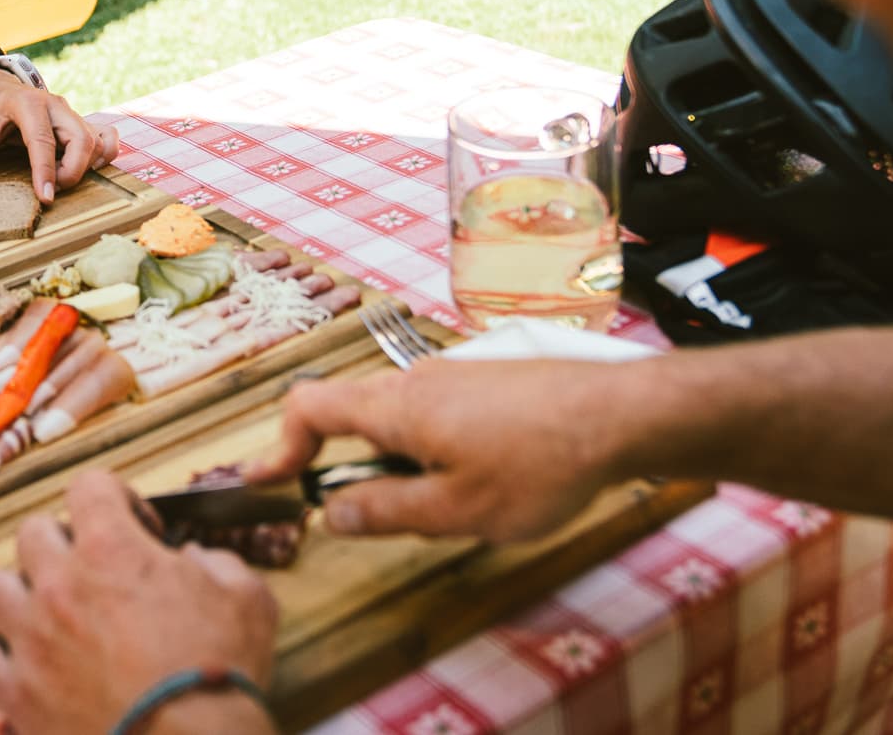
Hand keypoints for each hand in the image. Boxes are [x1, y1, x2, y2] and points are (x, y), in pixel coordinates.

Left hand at [0, 72, 118, 203]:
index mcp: (27, 104)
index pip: (42, 139)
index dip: (45, 170)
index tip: (46, 197)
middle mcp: (55, 105)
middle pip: (80, 139)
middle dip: (71, 172)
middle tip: (52, 190)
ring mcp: (72, 113)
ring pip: (95, 140)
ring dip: (84, 167)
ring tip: (61, 180)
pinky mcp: (82, 122)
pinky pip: (108, 137)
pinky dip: (103, 156)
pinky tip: (86, 169)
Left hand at [0, 472, 279, 734]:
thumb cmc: (218, 677)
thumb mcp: (247, 600)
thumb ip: (216, 564)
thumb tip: (195, 561)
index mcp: (112, 550)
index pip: (89, 486)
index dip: (114, 497)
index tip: (134, 525)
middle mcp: (60, 585)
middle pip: (33, 532)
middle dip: (64, 542)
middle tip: (92, 569)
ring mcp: (32, 639)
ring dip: (22, 592)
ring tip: (50, 611)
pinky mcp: (18, 692)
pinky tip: (24, 658)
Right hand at [245, 358, 631, 542]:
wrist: (621, 415)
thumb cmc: (539, 465)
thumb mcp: (457, 510)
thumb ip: (387, 511)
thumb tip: (330, 512)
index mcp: (394, 407)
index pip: (308, 406)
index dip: (281, 445)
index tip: (271, 481)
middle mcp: (415, 380)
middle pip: (353, 415)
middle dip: (352, 467)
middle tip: (375, 517)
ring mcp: (453, 375)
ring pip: (401, 419)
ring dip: (402, 463)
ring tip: (453, 506)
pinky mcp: (487, 382)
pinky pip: (438, 414)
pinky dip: (436, 449)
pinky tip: (486, 482)